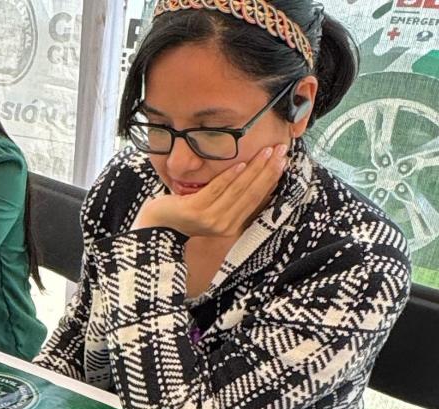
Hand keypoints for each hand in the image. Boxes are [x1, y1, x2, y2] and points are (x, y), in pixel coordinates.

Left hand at [135, 144, 288, 237]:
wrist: (154, 228)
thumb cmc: (184, 213)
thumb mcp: (211, 208)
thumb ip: (229, 198)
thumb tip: (252, 176)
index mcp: (231, 225)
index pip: (257, 198)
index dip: (271, 178)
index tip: (283, 160)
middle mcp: (224, 225)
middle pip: (252, 193)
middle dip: (269, 170)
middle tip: (282, 150)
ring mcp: (210, 219)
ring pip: (238, 190)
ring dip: (254, 169)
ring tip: (266, 152)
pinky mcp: (195, 210)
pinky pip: (216, 190)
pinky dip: (229, 176)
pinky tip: (240, 163)